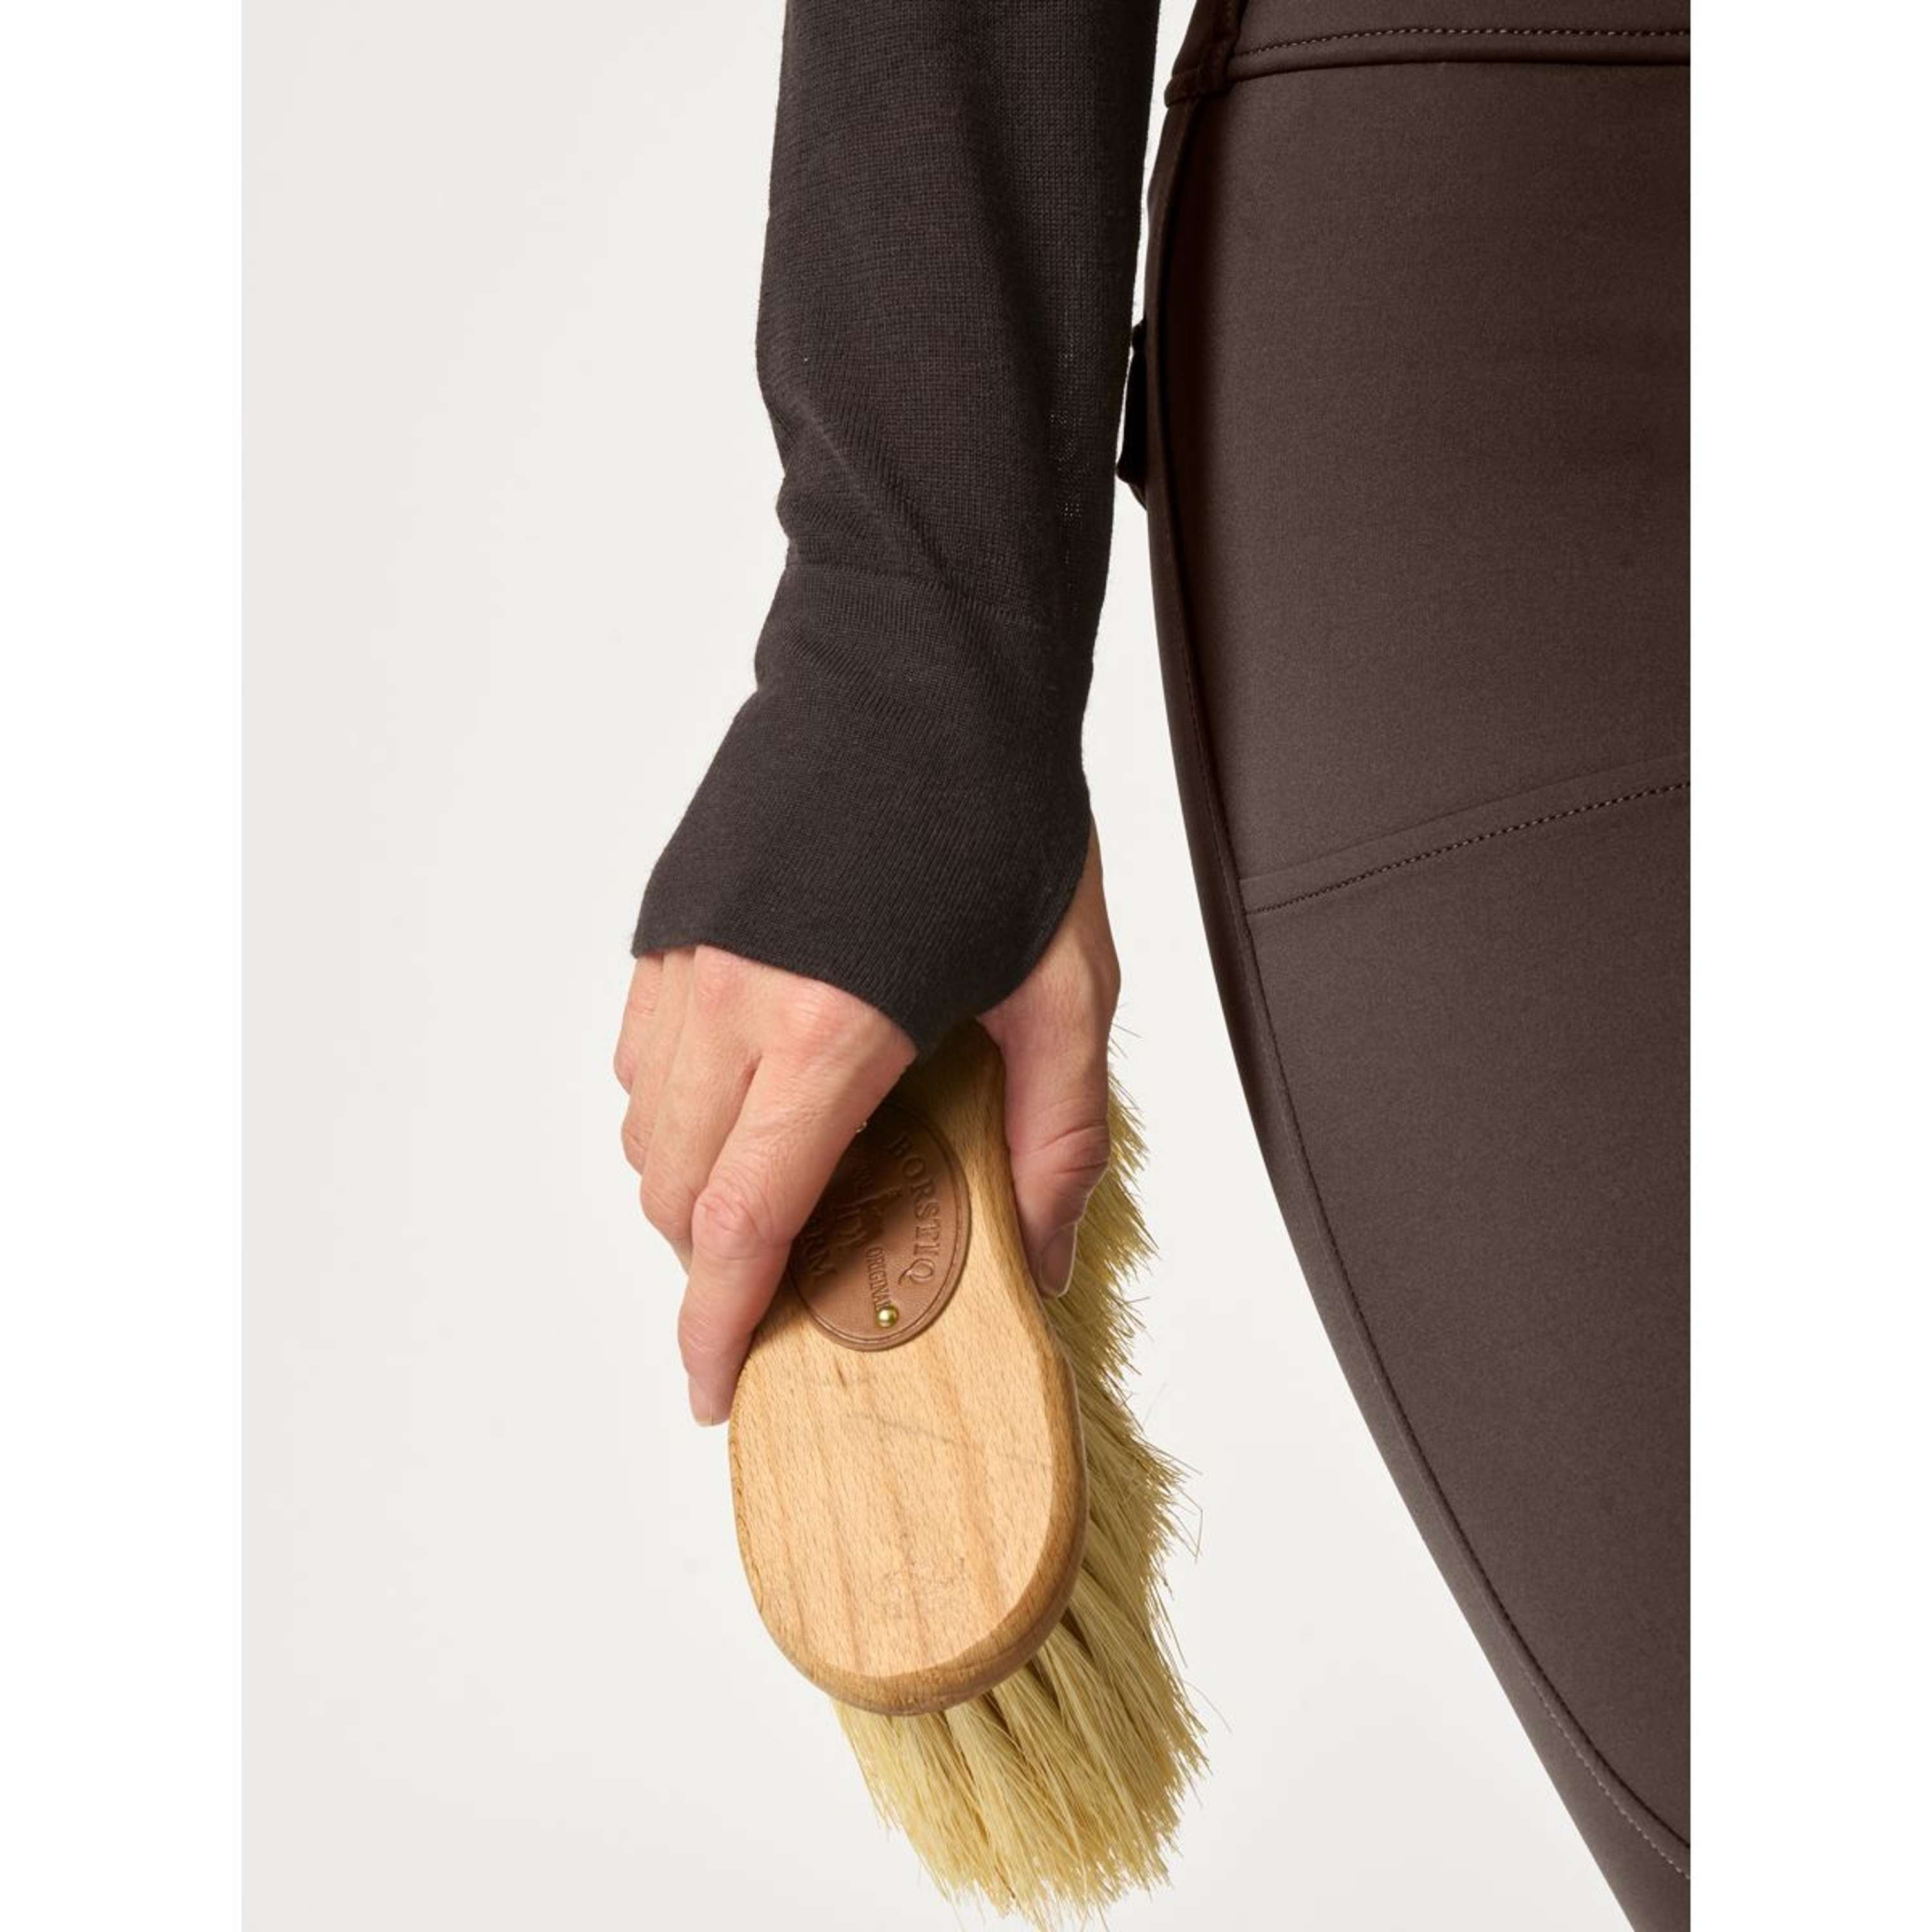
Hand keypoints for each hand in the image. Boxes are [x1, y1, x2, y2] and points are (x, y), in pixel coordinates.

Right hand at [615, 827, 1119, 1423]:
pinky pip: (637, 1056)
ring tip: (782, 1182)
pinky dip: (674, 1110)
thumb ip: (1059, 1135)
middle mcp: (733, 1002)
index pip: (743, 1221)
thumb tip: (1038, 1258)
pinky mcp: (667, 917)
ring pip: (644, 1129)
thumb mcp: (1068, 986)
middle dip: (715, 1264)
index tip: (711, 1386)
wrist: (921, 659)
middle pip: (674, 1194)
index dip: (718, 1326)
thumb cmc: (999, 812)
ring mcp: (685, 955)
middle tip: (788, 1277)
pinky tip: (751, 1092)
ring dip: (694, 1188)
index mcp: (833, 1032)